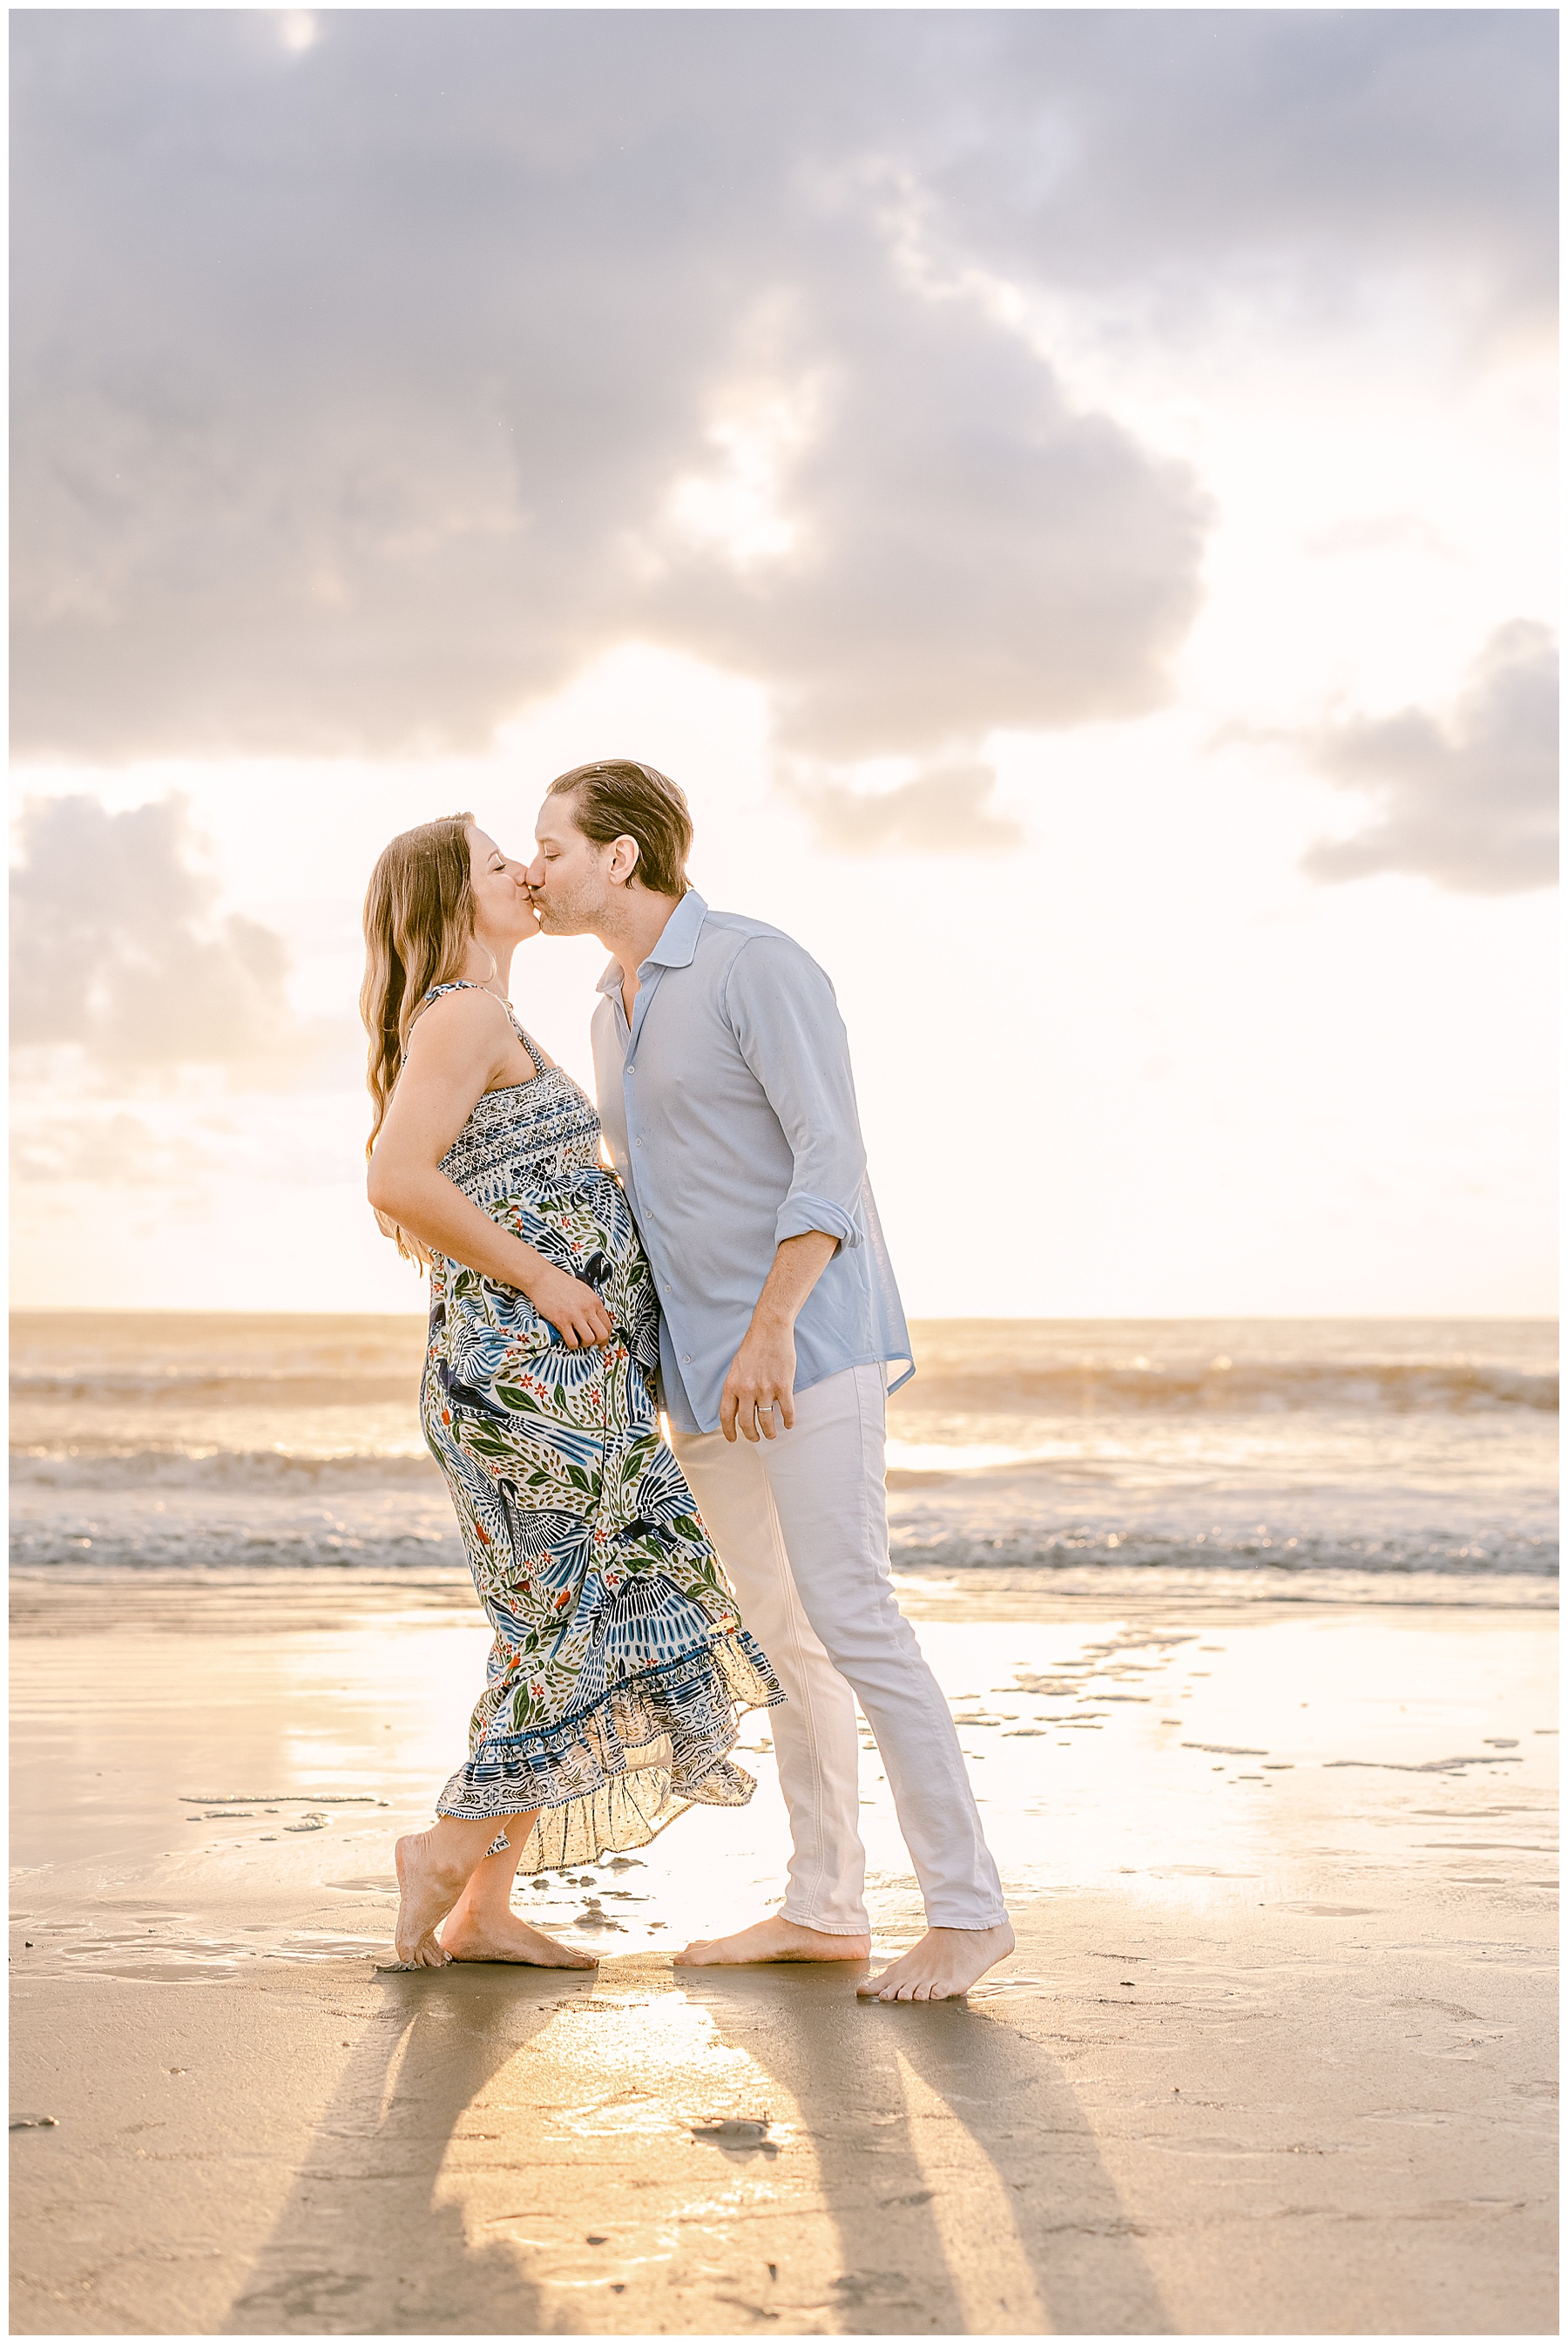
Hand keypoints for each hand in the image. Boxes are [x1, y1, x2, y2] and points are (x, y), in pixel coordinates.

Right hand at [527, 1265, 613, 1350]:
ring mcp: (575, 1315)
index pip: (608, 1325)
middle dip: (597, 1343)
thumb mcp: (584, 1291)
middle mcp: (587, 1309)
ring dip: (584, 1345)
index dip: (606, 1338)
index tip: (602, 1343)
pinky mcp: (561, 1320)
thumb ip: (591, 1305)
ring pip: (589, 1340)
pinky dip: (572, 1345)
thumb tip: (595, 1320)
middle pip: (601, 1334)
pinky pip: (572, 1341)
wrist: (543, 1278)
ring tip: (578, 1341)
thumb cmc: (560, 1283)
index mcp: (595, 1301)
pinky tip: (568, 1340)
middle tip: (590, 1344)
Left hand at [720, 1320, 796, 1442]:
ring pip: (766, 1421)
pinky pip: (786, 1411)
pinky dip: (788, 1421)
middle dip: (751, 1435)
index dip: (728, 1431)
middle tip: (756, 1438)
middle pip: (746, 1423)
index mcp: (732, 1385)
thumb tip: (736, 1407)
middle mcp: (746, 1390)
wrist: (770, 1330)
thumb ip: (735, 1387)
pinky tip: (788, 1424)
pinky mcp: (782, 1386)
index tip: (733, 1439)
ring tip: (771, 1434)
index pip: (726, 1416)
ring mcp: (765, 1389)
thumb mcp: (736, 1368)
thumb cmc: (753, 1347)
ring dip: (769, 1432)